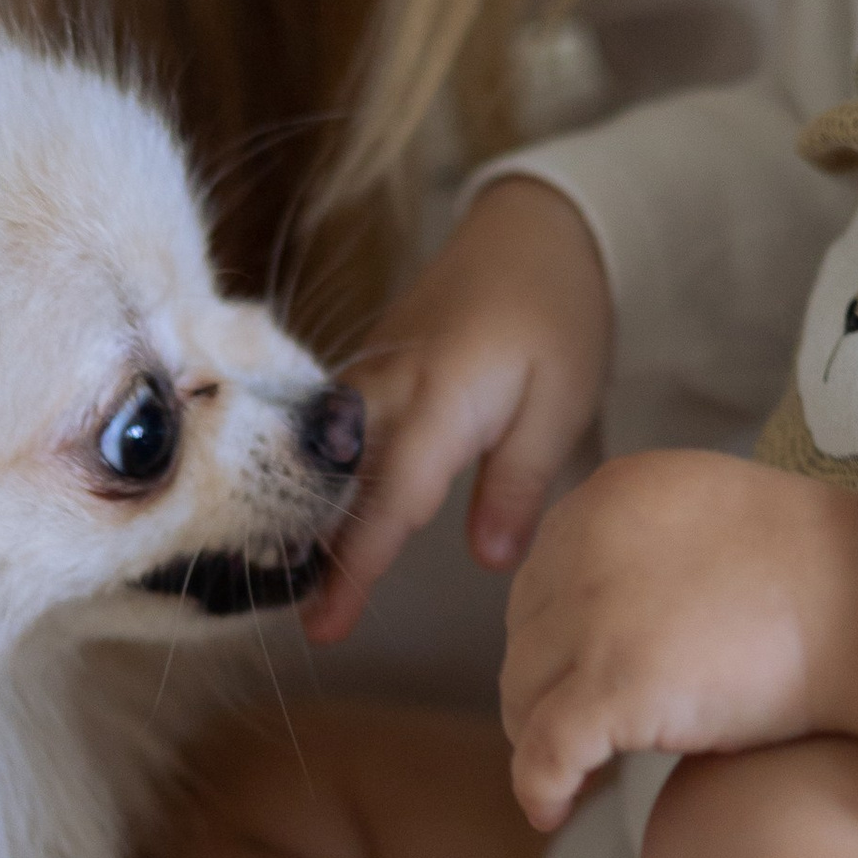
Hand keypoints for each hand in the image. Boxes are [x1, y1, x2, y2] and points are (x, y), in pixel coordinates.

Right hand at [305, 176, 613, 642]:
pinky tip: (313, 522)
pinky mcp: (367, 372)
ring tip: (295, 588)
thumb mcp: (562, 403)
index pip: (388, 499)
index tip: (327, 626)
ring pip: (323, 458)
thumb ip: (518, 483)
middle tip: (304, 627)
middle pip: (337, 483)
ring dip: (308, 520)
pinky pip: (329, 435)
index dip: (358, 567)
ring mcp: (369, 375)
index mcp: (439, 396)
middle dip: (316, 554)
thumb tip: (490, 561)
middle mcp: (387, 386)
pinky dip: (318, 481)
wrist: (533, 231)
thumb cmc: (557, 317)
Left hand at [498, 451, 857, 830]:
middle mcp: (586, 544)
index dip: (554, 637)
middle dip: (541, 685)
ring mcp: (597, 615)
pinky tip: (553, 810)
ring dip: (538, 735)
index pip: (542, 575)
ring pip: (522, 691)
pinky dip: (539, 788)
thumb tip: (598, 612)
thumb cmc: (827, 578)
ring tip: (570, 772)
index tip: (573, 676)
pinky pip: (544, 751)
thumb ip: (646, 545)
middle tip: (570, 733)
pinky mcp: (614, 686)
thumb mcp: (712, 521)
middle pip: (525, 633)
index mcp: (610, 495)